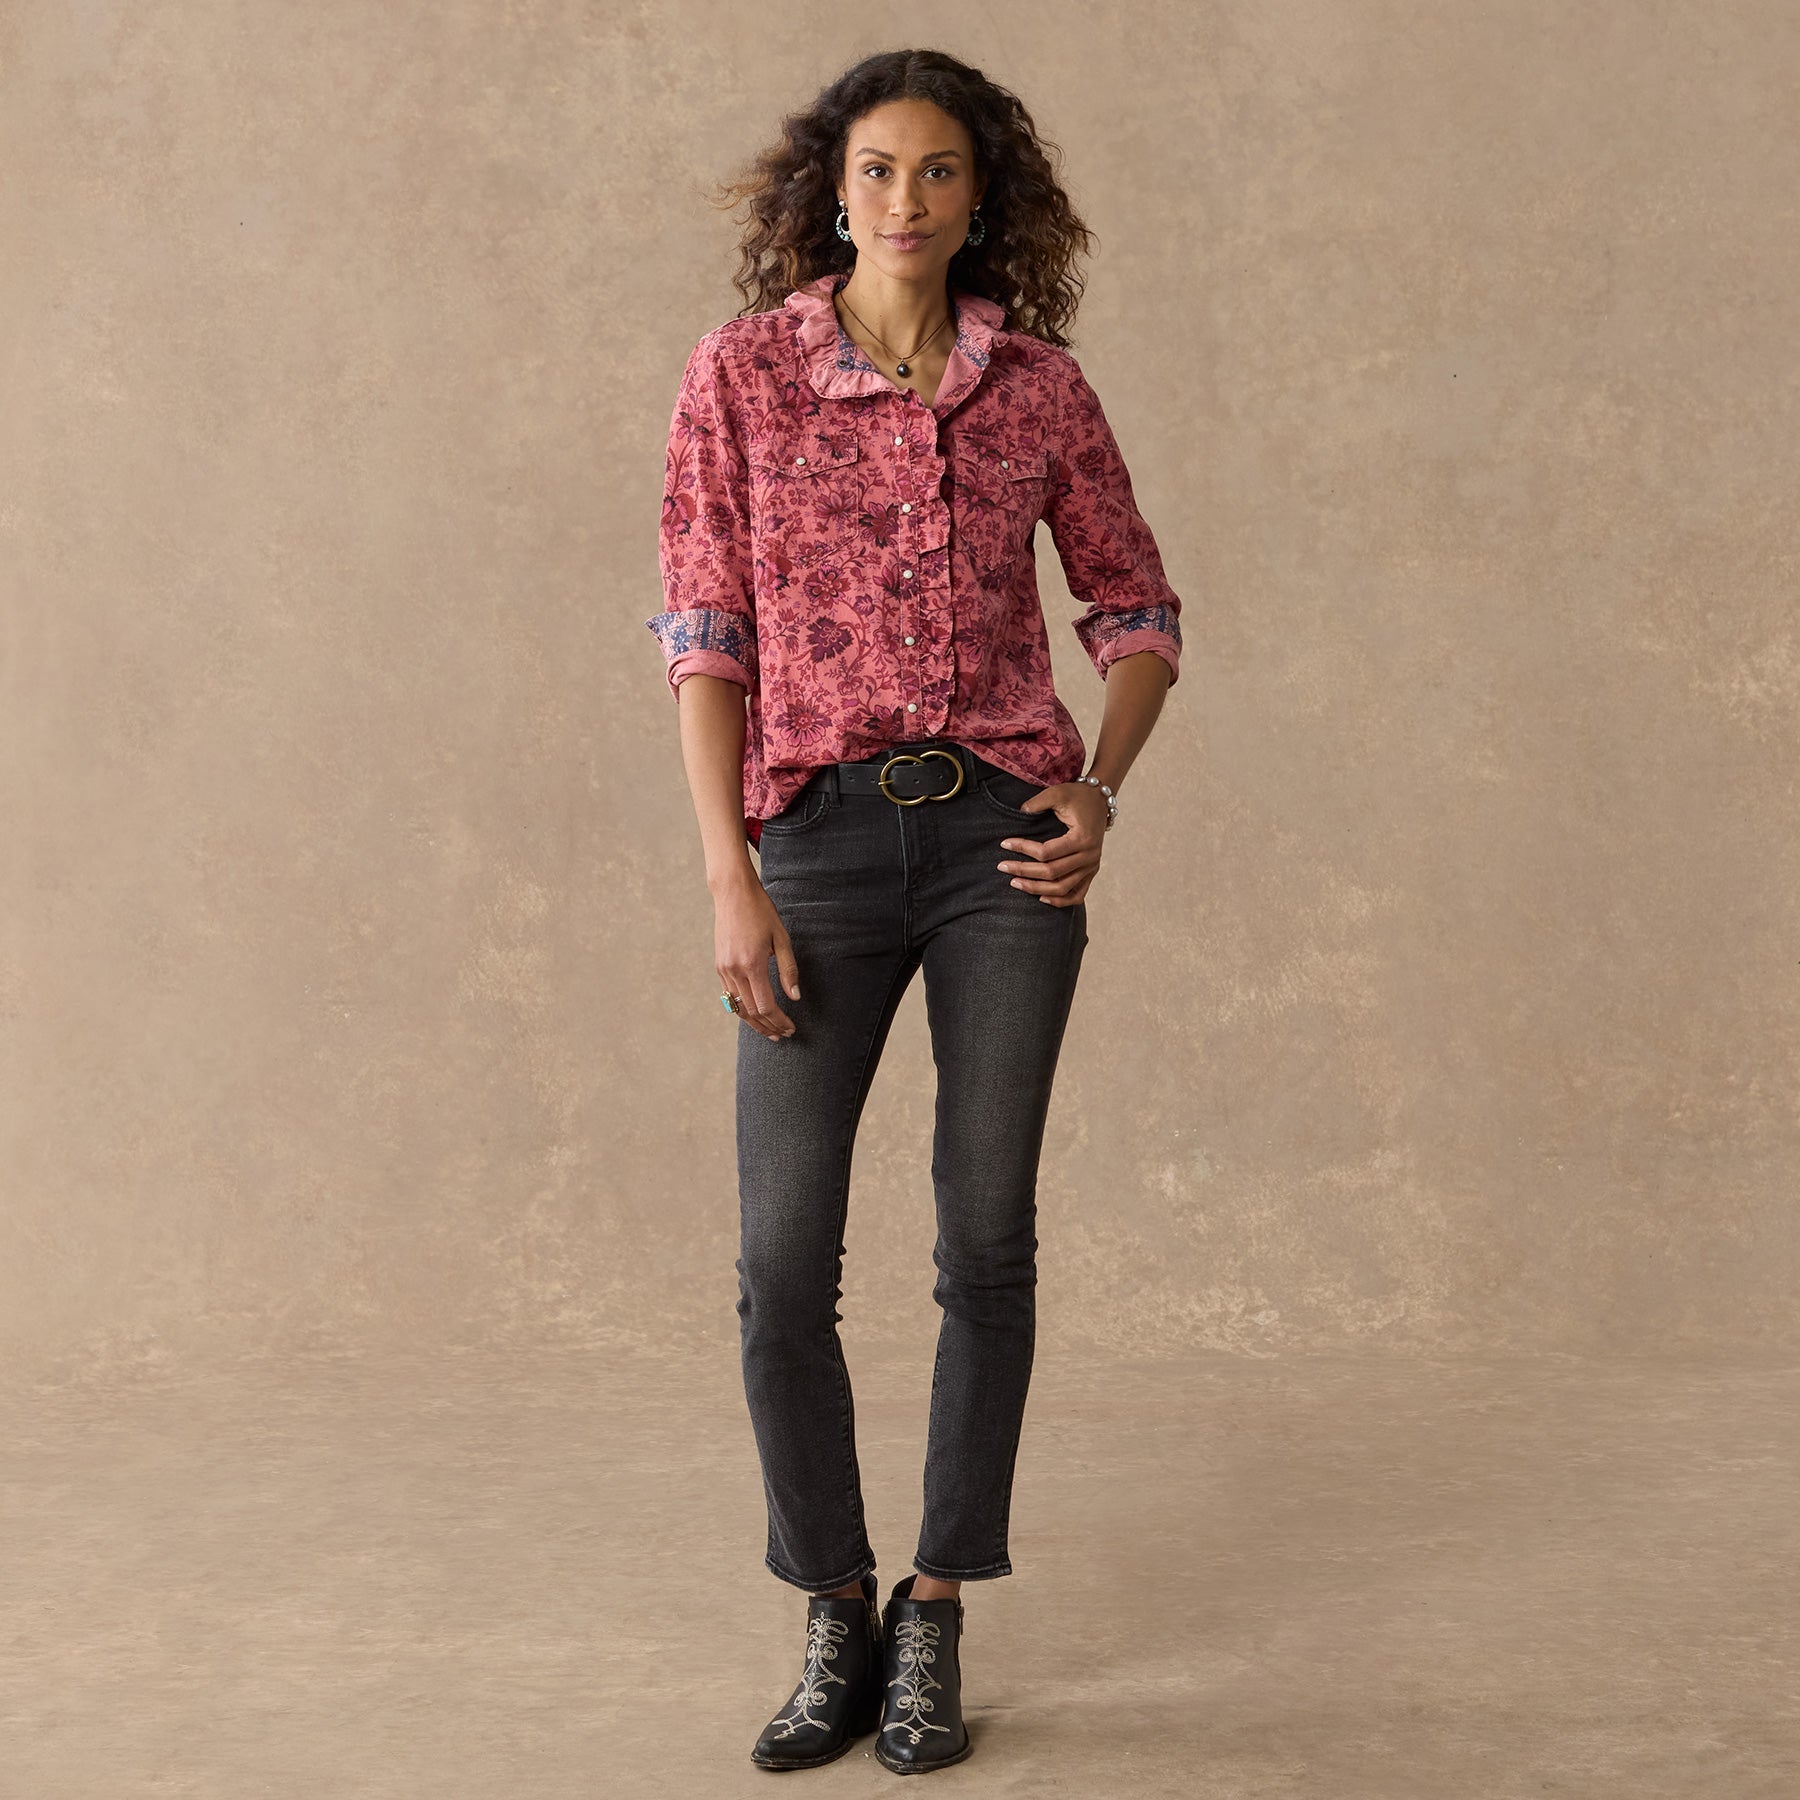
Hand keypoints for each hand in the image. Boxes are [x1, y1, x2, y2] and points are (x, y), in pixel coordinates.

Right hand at [714, 873, 799, 1038]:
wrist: (733, 894)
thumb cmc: (761, 912)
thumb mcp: (781, 938)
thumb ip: (788, 970)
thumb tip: (795, 997)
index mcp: (752, 964)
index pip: (766, 1006)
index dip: (779, 1021)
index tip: (791, 1028)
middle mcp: (734, 970)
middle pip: (751, 1012)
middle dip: (769, 1027)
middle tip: (784, 1035)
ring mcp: (724, 969)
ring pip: (738, 1008)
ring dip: (755, 1023)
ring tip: (770, 1031)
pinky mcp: (719, 966)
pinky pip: (730, 996)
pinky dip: (743, 1009)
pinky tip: (755, 1013)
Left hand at [996, 782, 1107, 905]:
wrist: (1100, 802)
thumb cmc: (1078, 797)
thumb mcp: (1058, 792)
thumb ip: (1038, 802)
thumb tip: (1020, 812)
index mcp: (1082, 838)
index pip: (1047, 852)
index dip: (1023, 848)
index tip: (1004, 843)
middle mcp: (1089, 856)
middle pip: (1051, 872)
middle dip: (1023, 871)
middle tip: (1002, 866)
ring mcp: (1091, 867)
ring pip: (1062, 888)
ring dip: (1037, 889)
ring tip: (1015, 884)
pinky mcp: (1091, 872)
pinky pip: (1077, 895)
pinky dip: (1060, 901)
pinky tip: (1041, 898)